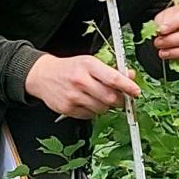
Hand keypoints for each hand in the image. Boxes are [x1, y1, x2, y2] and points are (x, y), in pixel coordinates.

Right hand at [25, 52, 139, 118]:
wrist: (43, 76)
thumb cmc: (69, 69)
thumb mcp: (90, 63)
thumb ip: (111, 70)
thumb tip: (130, 76)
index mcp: (88, 65)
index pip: (113, 78)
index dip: (128, 87)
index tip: (136, 92)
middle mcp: (80, 80)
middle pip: (110, 97)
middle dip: (119, 100)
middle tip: (120, 98)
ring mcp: (73, 96)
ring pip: (102, 109)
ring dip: (106, 107)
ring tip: (99, 98)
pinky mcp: (68, 108)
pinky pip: (90, 115)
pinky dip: (93, 111)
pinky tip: (87, 102)